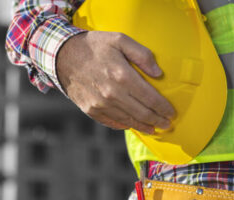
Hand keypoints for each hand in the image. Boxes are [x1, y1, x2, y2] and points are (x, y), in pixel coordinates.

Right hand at [57, 31, 174, 133]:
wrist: (62, 55)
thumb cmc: (94, 45)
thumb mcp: (120, 40)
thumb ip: (142, 54)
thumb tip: (158, 74)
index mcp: (122, 76)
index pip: (151, 98)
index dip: (164, 108)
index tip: (171, 112)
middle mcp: (112, 93)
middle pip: (142, 113)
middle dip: (157, 121)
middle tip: (166, 124)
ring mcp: (100, 104)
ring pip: (128, 121)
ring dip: (144, 126)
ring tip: (153, 128)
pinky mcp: (90, 110)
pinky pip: (112, 122)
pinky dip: (124, 125)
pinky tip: (132, 125)